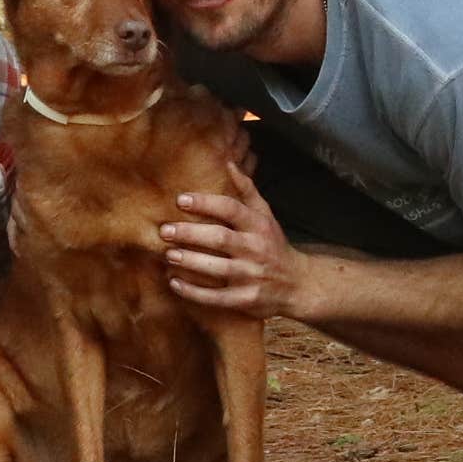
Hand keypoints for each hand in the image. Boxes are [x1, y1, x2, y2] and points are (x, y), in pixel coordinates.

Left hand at [161, 184, 305, 321]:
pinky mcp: (245, 299)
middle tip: (165, 230)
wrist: (298, 283)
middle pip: (220, 238)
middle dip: (190, 234)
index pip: (231, 209)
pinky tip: (174, 283)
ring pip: (216, 268)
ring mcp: (251, 275)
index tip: (180, 199)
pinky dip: (193, 292)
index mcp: (258, 225)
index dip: (205, 203)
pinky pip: (216, 297)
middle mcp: (255, 248)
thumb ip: (246, 190)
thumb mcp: (266, 214)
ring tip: (168, 254)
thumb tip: (227, 162)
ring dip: (190, 262)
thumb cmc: (273, 244)